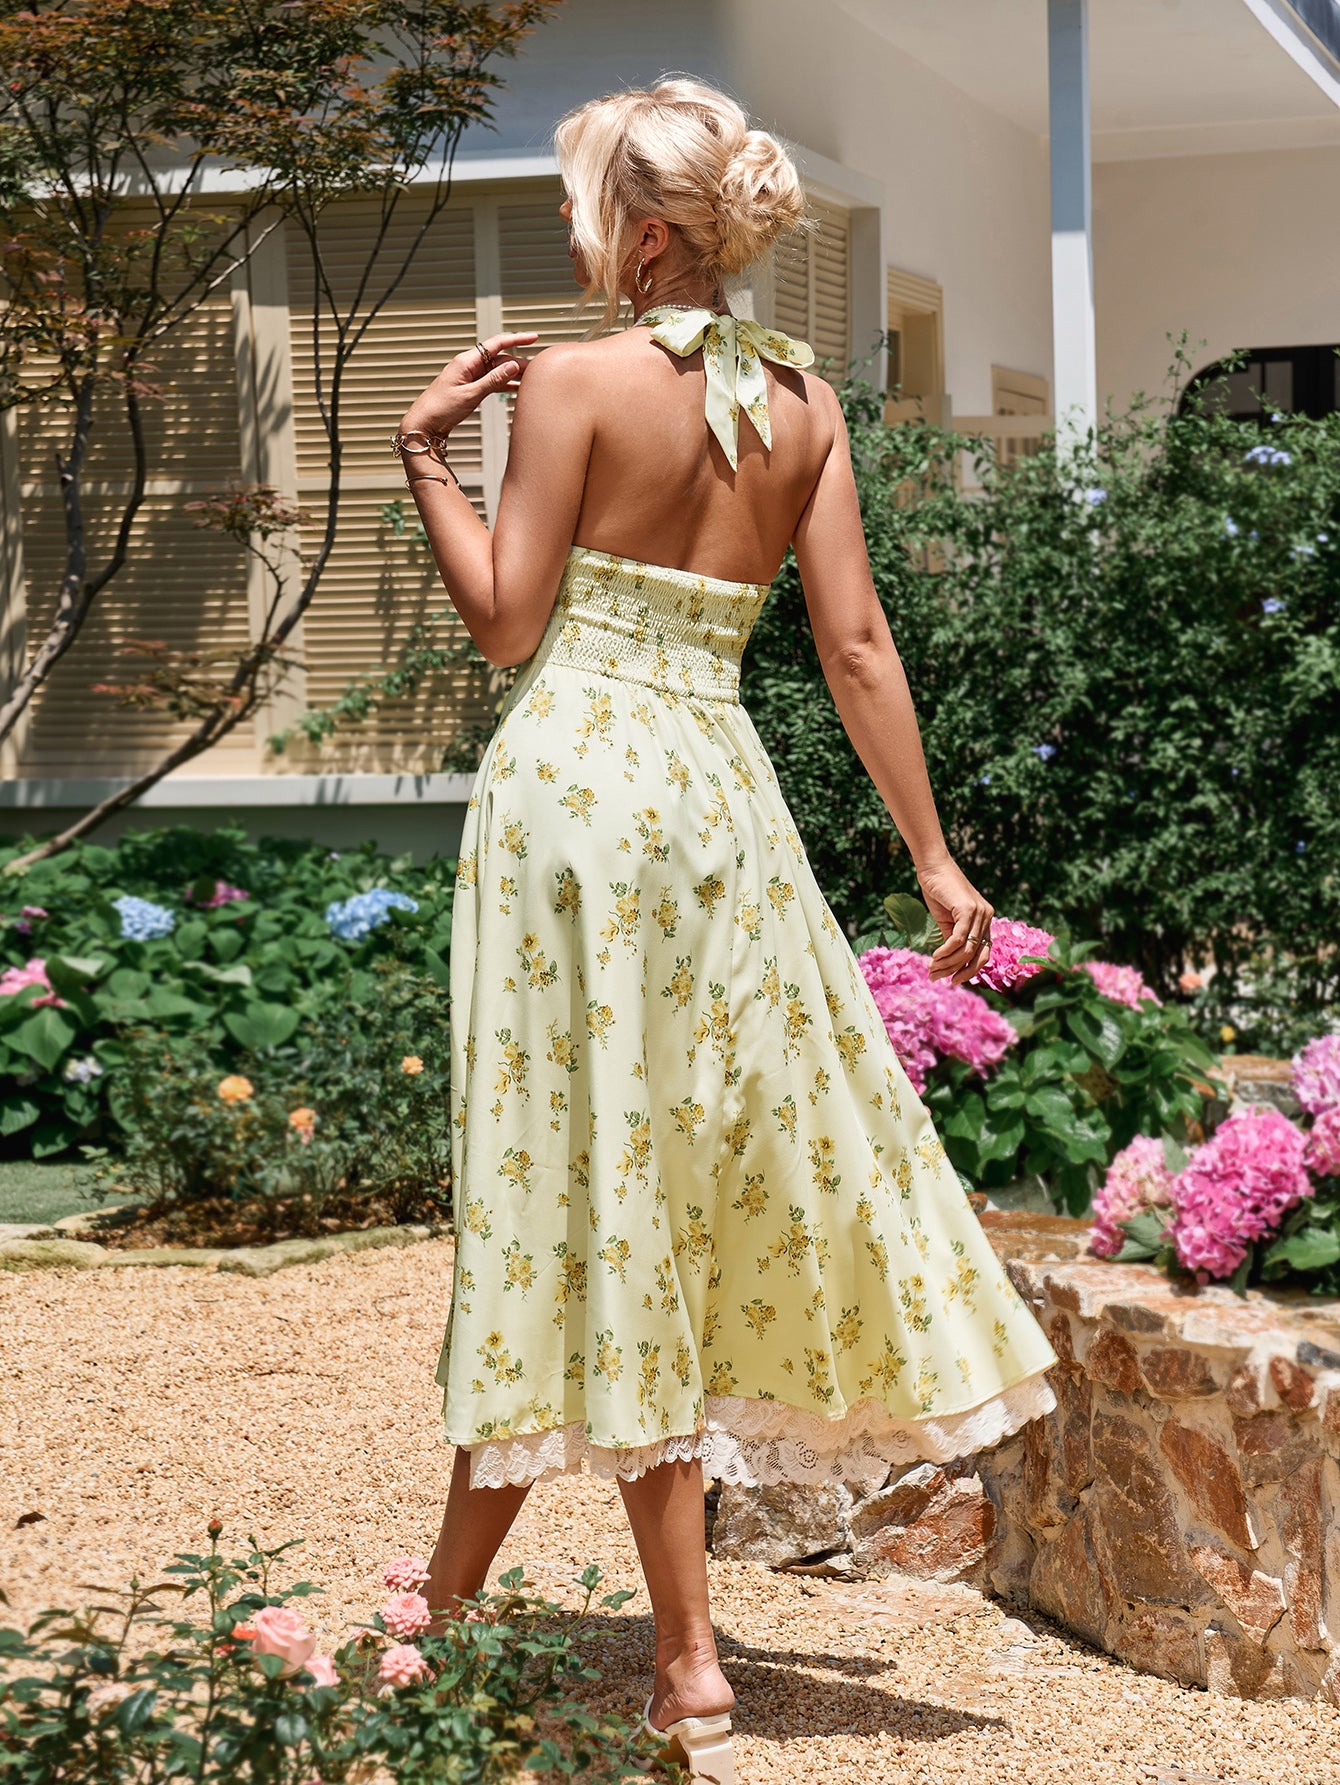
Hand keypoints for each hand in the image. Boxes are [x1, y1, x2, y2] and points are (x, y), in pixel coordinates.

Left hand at [400, 332, 537, 436]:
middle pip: (499, 358)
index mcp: (466, 361)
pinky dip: (504, 384)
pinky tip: (516, 388)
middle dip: (519, 361)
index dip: (516, 339)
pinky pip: (491, 381)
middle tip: (538, 369)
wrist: (423, 424)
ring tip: (531, 379)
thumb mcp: (470, 394)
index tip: (534, 337)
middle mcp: (468, 365)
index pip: (496, 344)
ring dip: (513, 374)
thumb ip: (493, 380)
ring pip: (496, 370)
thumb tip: (513, 365)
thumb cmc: (440, 408)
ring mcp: (469, 376)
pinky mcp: (469, 387)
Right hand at [917, 858, 993, 984]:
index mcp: (985, 920)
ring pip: (967, 950)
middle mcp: (987, 917)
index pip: (983, 953)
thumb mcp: (948, 920)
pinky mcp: (968, 909)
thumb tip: (949, 963)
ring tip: (932, 969)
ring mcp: (980, 913)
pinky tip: (934, 956)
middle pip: (979, 956)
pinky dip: (945, 951)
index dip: (970, 970)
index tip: (953, 980)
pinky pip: (958, 939)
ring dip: (948, 963)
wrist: (934, 868)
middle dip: (959, 972)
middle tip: (939, 978)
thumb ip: (953, 939)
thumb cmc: (939, 891)